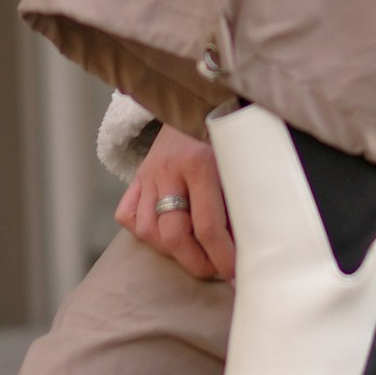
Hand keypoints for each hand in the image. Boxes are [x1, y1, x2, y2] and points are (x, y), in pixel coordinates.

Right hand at [117, 125, 233, 282]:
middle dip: (196, 262)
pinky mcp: (137, 175)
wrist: (199, 99)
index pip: (208, 227)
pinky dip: (144, 231)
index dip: (222, 257)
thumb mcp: (238, 162)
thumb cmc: (228, 136)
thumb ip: (239, 200)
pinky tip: (165, 234)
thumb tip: (248, 245)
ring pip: (147, 230)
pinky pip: (127, 214)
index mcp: (200, 165)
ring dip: (171, 251)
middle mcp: (169, 171)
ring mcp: (148, 174)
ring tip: (194, 254)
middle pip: (173, 235)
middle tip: (216, 270)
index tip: (235, 274)